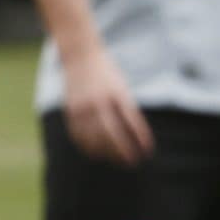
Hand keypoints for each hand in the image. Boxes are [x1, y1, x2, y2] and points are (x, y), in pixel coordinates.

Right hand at [61, 46, 152, 164]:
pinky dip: (88, 146)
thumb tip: (134, 134)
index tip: (148, 151)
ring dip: (106, 152)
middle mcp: (100, 102)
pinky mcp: (71, 111)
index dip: (140, 138)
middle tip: (132, 162)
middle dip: (123, 151)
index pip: (132, 122)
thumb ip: (126, 109)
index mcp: (117, 95)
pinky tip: (97, 153)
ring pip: (94, 138)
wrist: (81, 57)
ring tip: (116, 160)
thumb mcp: (121, 88)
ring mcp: (83, 107)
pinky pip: (79, 134)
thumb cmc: (107, 74)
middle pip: (112, 134)